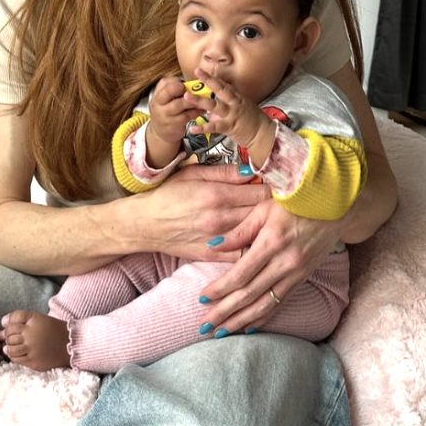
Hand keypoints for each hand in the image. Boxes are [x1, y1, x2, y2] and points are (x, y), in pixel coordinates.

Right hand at [134, 162, 273, 260]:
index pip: (261, 191)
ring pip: (257, 234)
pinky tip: (258, 240)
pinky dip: (254, 248)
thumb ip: (225, 172)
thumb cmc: (168, 195)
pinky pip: (243, 255)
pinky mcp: (213, 256)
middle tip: (281, 203)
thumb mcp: (194, 174)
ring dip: (268, 227)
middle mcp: (220, 218)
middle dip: (274, 207)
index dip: (274, 188)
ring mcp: (217, 240)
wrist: (144, 224)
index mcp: (217, 194)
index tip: (279, 187)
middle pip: (263, 213)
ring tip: (273, 220)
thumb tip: (253, 170)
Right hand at [146, 75, 206, 167]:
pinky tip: (202, 110)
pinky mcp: (173, 125)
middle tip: (193, 89)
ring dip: (193, 100)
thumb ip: (173, 90)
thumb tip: (189, 82)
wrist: (160, 132)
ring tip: (203, 98)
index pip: (164, 82)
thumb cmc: (166, 111)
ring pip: (180, 104)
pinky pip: (187, 115)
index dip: (176, 81)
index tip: (184, 84)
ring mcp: (165, 115)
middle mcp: (158, 104)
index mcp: (157, 95)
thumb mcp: (164, 100)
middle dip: (182, 88)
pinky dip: (196, 111)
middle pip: (169, 91)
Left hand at [193, 69, 274, 165]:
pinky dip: (203, 128)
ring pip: (214, 106)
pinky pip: (214, 127)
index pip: (224, 84)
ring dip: (200, 101)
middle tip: (197, 72)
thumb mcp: (243, 107)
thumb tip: (217, 101)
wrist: (264, 134)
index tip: (202, 71)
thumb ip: (229, 103)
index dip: (213, 77)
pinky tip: (193, 128)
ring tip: (187, 97)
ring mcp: (232, 114)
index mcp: (237, 98)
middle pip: (220, 89)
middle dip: (208, 80)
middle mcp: (234, 103)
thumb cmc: (253, 121)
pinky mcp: (230, 127)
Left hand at [195, 201, 342, 333]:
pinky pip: (279, 303)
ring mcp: (295, 274)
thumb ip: (239, 230)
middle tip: (204, 326)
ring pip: (264, 305)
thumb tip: (213, 245)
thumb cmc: (294, 202)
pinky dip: (263, 318)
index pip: (240, 274)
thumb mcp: (263, 208)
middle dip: (225, 312)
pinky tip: (248, 328)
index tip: (202, 298)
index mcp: (271, 243)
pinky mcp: (302, 279)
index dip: (220, 288)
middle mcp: (284, 263)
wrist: (334, 208)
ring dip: (241, 321)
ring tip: (221, 332)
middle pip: (249, 295)